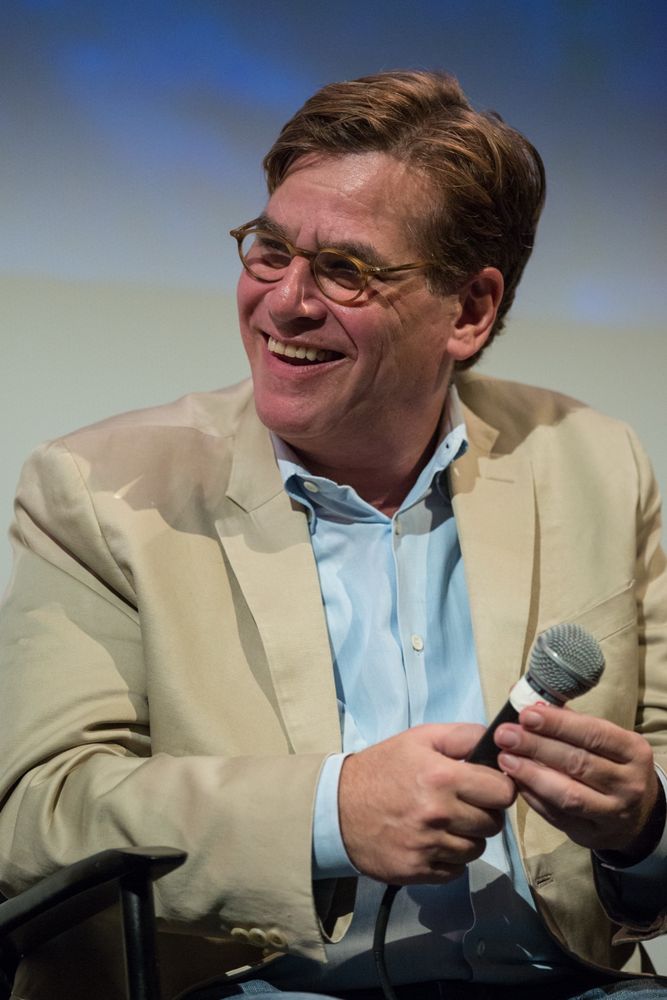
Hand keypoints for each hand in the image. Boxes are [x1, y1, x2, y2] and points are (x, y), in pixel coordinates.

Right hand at [338, 723, 515, 884]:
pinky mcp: (418, 871)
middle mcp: (438, 814)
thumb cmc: (382, 768)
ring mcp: (428, 846)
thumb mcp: (419, 738)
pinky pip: (456, 870)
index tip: (487, 786)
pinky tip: (433, 841)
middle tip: (464, 803)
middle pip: (493, 824)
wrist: (337, 807)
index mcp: (443, 777)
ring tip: (445, 822)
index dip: (498, 788)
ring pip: (477, 849)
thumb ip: (462, 736)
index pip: (502, 792)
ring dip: (467, 837)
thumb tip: (499, 742)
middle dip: (484, 812)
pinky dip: (450, 858)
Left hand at [495, 705, 660, 859]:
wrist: (637, 814)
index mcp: (633, 751)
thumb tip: (528, 699)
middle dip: (537, 747)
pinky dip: (533, 798)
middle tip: (505, 735)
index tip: (526, 715)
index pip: (593, 734)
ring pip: (568, 794)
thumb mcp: (604, 739)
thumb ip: (568, 720)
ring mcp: (613, 813)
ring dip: (532, 775)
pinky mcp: (593, 835)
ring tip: (505, 759)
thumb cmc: (611, 764)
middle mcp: (628, 783)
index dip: (558, 724)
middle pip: (578, 763)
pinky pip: (558, 816)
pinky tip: (515, 782)